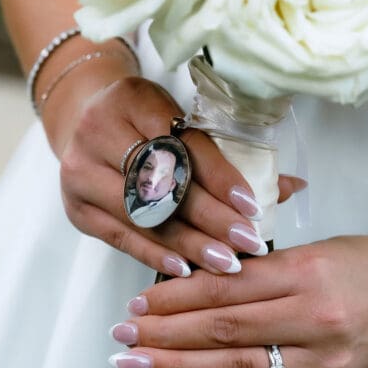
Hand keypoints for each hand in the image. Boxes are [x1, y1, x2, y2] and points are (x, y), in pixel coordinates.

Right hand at [58, 74, 304, 277]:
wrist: (83, 119)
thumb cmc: (145, 120)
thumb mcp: (180, 118)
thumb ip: (230, 152)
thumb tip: (292, 187)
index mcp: (133, 99)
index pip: (184, 144)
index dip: (220, 178)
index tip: (252, 207)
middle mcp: (99, 131)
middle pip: (164, 183)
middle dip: (211, 219)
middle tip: (247, 244)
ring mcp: (80, 170)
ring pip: (143, 215)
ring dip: (188, 243)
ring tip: (225, 264)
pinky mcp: (75, 206)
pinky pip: (120, 236)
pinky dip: (155, 254)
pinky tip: (185, 268)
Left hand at [108, 229, 367, 367]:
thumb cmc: (366, 262)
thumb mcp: (313, 249)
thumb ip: (260, 270)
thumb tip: (194, 286)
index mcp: (307, 273)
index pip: (227, 288)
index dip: (177, 299)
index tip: (138, 304)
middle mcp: (315, 319)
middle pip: (223, 331)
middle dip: (164, 336)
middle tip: (121, 340)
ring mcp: (323, 361)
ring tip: (136, 367)